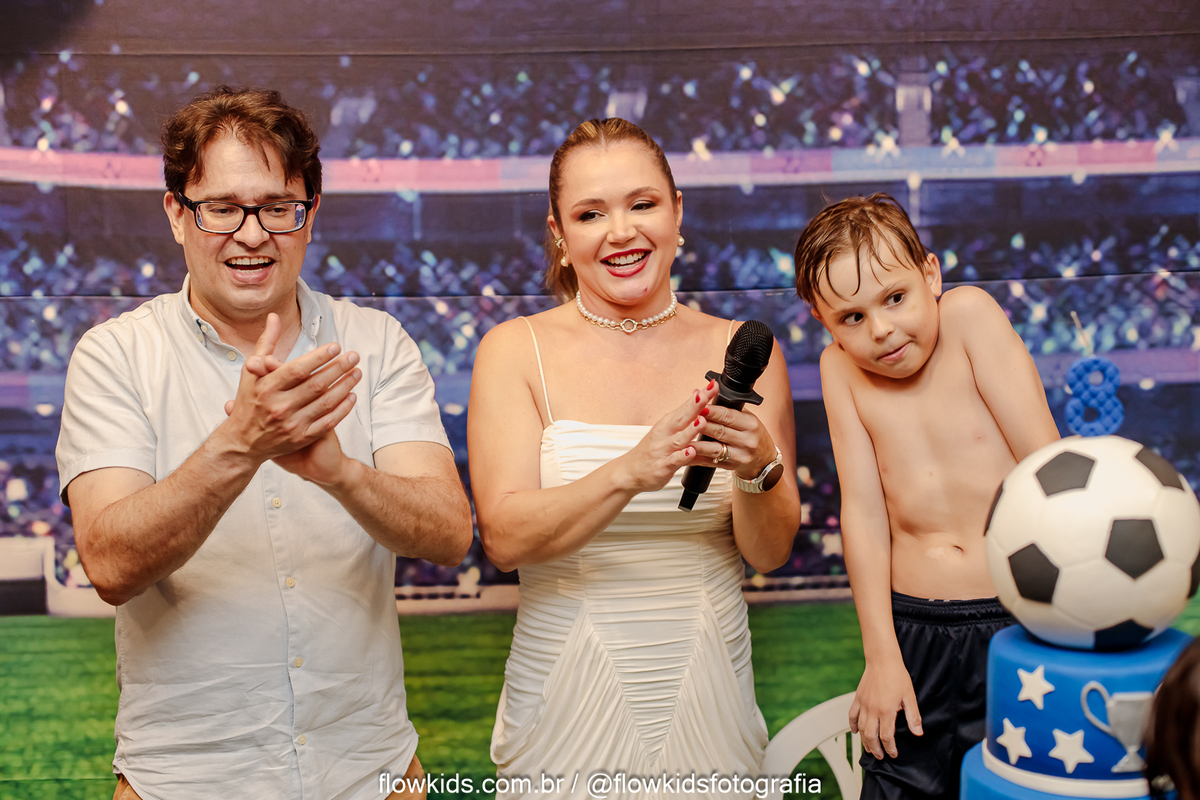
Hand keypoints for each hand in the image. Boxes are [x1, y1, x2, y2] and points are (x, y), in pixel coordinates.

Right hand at [218, 313, 361, 469]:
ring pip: (325, 403)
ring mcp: (291, 424)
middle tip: (354, 356)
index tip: (336, 347)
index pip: (297, 370)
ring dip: (344, 386)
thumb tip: (274, 317)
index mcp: (266, 388)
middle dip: (338, 368)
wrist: (242, 443)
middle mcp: (279, 406)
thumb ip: (266, 344)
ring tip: (357, 372)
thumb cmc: (248, 402)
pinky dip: (342, 410)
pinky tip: (352, 396)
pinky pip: (327, 423)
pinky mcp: (301, 439)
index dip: (318, 357)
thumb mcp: (250, 373)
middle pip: (316, 385)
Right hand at [616, 381, 721, 493]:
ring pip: (679, 439)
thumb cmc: (651, 450)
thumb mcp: (666, 428)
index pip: (686, 406)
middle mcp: (665, 434)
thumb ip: (684, 413)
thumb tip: (697, 393)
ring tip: (701, 421)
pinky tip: (690, 451)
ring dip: (690, 430)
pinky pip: (673, 461)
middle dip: (695, 406)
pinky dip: (682, 456)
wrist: (629, 472)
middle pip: (681, 418)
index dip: (700, 396)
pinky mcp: (662, 467)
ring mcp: (663, 450)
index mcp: (668, 423)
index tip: (712, 385)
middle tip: (706, 394)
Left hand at [692, 386, 776, 480]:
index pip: (728, 416)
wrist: (762, 459)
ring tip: (684, 438)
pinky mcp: (730, 467)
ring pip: (714, 448)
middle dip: (701, 425)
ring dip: (698, 443)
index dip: (712, 411)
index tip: (699, 406)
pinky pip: (711, 462)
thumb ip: (725, 407)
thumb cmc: (751, 434)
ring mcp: (739, 456)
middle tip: (687, 419)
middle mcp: (747, 441)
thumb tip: (702, 392)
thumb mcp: (746, 418)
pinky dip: (698, 457)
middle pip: (720, 431)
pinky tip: (687, 453)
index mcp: (751, 424)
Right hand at [849, 659, 922, 758]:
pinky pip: (852, 715)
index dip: (890, 748)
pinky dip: (852, 725)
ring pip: (860, 728)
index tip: (893, 754)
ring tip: (870, 748)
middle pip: (871, 736)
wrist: (882, 660)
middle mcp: (872, 710)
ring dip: (865, 741)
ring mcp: (863, 705)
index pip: (886, 736)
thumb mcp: (909, 697)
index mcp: (886, 711)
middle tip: (880, 756)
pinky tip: (855, 731)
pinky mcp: (857, 698)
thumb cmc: (897, 676)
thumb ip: (913, 717)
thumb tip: (918, 733)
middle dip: (876, 749)